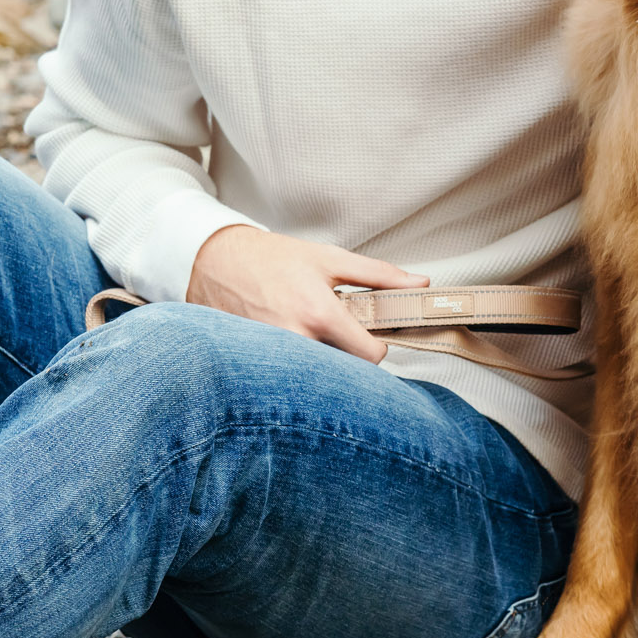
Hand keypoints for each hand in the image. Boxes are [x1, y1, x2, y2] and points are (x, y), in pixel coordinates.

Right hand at [185, 225, 424, 362]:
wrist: (216, 262)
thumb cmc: (274, 258)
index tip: (369, 336)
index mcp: (320, 314)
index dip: (377, 347)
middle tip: (340, 336)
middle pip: (345, 373)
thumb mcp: (330, 259)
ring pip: (318, 378)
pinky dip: (298, 368)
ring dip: (323, 364)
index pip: (370, 356)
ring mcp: (274, 358)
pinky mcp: (256, 367)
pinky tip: (291, 344)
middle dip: (349, 358)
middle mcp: (297, 341)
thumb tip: (421, 283)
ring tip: (313, 337)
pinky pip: (291, 379)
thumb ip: (379, 275)